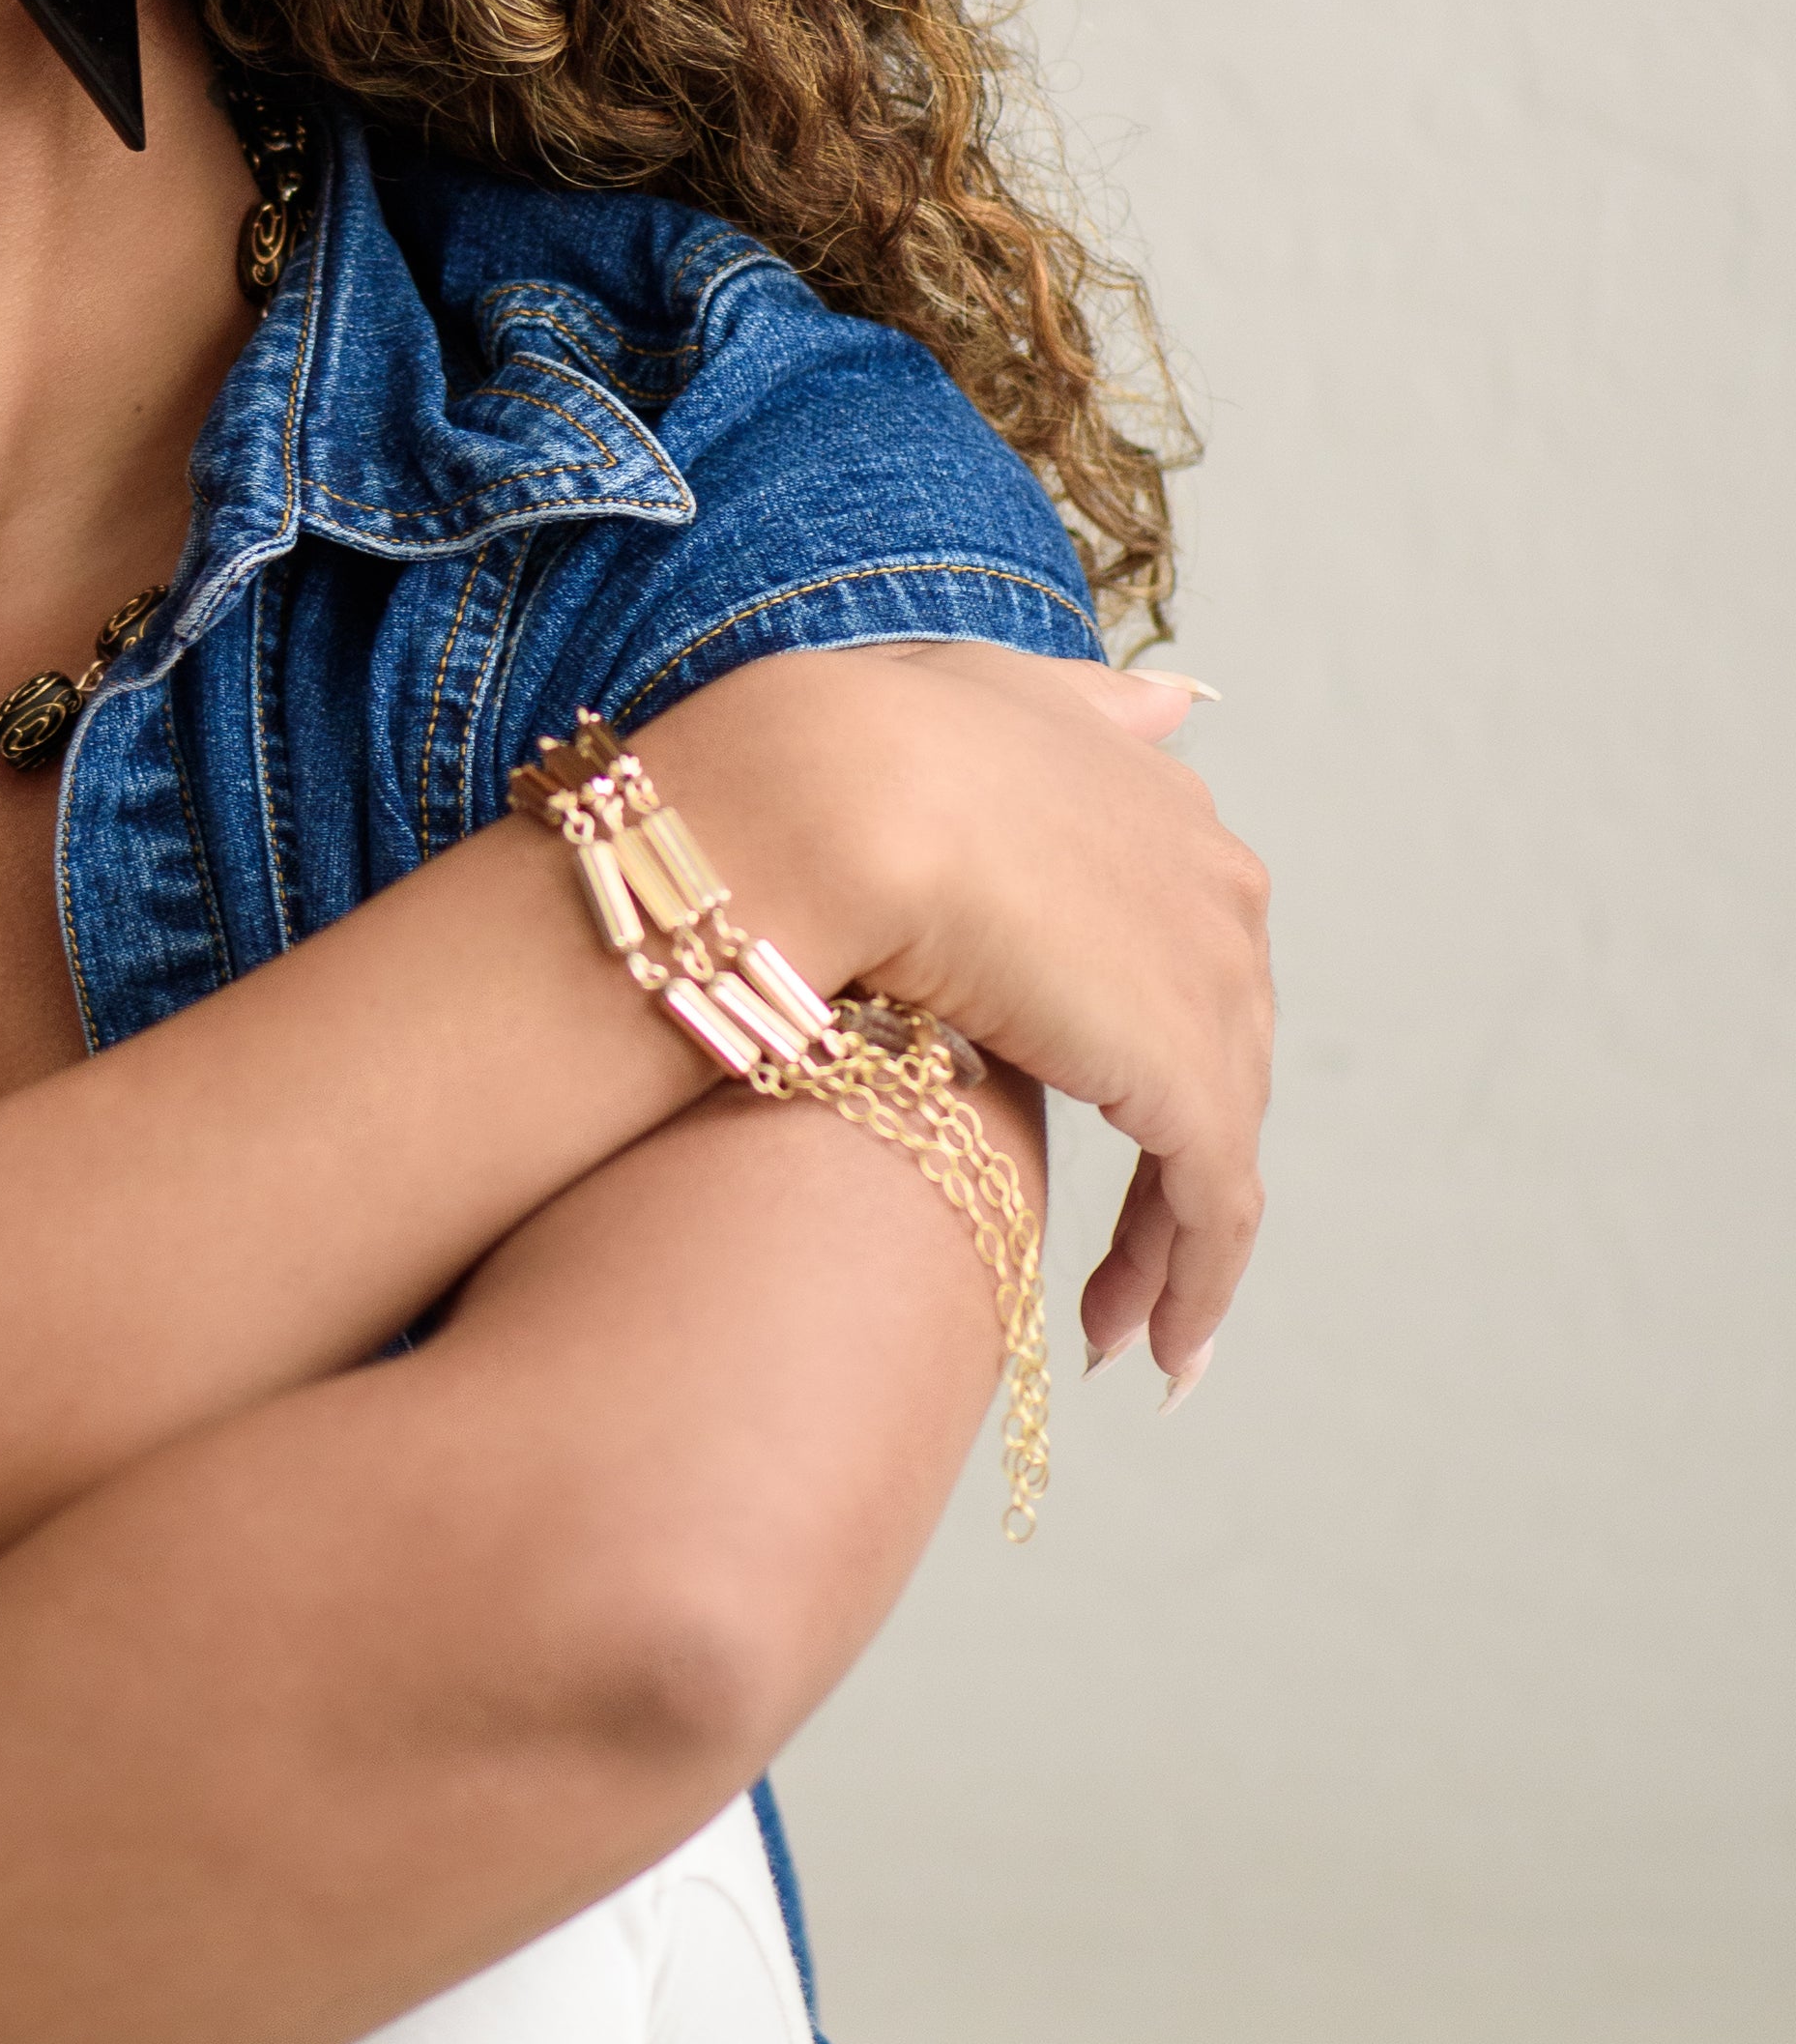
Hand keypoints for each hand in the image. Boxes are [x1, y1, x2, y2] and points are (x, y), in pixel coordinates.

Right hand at [652, 643, 1270, 1394]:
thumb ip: (1080, 707)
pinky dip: (1192, 1284)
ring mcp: (1211, 989)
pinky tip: (1147, 1348)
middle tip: (1110, 1259)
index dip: (1134, 1039)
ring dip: (1168, 1247)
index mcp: (1162, 800)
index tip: (1084, 1109)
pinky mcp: (1186, 1083)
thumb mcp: (980, 694)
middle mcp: (1215, 890)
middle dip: (1168, 1161)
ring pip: (1213, 1144)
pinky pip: (1211, 1210)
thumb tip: (1173, 704)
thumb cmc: (848, 745)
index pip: (1175, 945)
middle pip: (1210, 1052)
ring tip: (1113, 1327)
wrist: (828, 800)